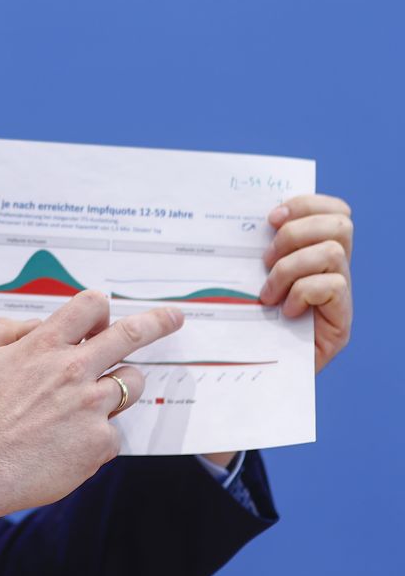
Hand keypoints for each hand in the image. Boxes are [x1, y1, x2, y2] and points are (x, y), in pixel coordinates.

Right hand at [0, 291, 182, 535]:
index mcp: (43, 346)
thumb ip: (5, 330)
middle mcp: (74, 370)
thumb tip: (35, 324)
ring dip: (121, 385)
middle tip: (173, 318)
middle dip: (158, 322)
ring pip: (132, 382)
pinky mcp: (100, 441)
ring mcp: (91, 406)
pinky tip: (67, 445)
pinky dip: (96, 436)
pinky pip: (113, 431)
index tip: (105, 315)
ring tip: (94, 402)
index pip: (90, 306)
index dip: (99, 307)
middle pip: (131, 334)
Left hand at [259, 193, 353, 373]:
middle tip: (265, 259)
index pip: (334, 209)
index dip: (305, 204)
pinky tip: (286, 311)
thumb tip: (233, 221)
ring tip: (268, 292)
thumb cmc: (247, 320)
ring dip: (290, 268)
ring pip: (332, 251)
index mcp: (316, 251)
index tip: (270, 218)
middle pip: (340, 223)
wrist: (258, 371)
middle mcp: (336, 269)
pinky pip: (332, 285)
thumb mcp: (247, 278)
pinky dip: (302, 293)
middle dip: (296, 234)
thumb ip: (254, 251)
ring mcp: (342, 294)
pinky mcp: (342, 319)